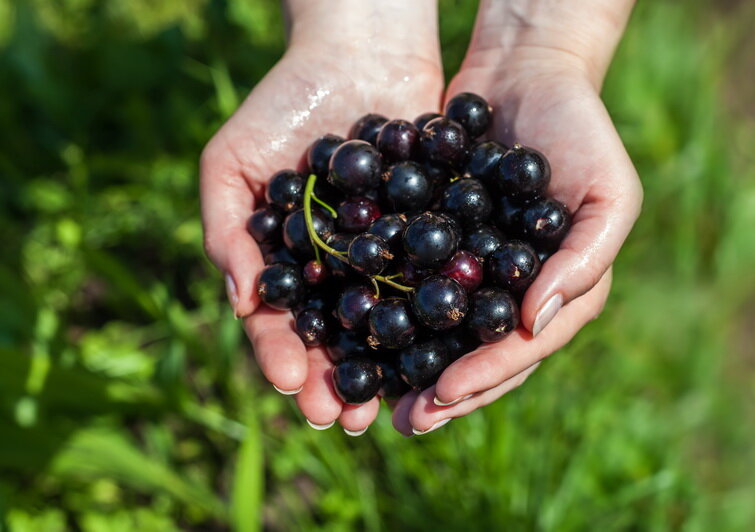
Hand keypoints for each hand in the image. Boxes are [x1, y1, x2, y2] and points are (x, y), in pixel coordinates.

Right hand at [200, 1, 442, 434]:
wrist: (358, 50)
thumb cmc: (282, 103)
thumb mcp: (233, 161)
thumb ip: (229, 232)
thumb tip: (241, 304)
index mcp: (290, 263)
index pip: (283, 323)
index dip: (282, 355)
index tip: (291, 384)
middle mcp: (341, 270)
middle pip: (338, 337)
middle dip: (338, 379)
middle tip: (343, 418)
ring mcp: (389, 257)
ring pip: (390, 325)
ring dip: (390, 367)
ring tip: (393, 405)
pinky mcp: (433, 235)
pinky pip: (434, 283)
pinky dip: (437, 318)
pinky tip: (443, 350)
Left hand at [392, 3, 641, 434]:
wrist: (525, 72)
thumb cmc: (580, 129)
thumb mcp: (607, 192)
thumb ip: (584, 260)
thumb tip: (533, 323)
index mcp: (561, 290)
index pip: (524, 348)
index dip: (486, 376)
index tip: (442, 395)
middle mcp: (516, 291)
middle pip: (481, 354)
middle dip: (445, 391)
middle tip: (405, 421)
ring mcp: (477, 269)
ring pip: (443, 331)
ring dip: (412, 366)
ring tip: (377, 396)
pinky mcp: (441, 243)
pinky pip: (415, 283)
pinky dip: (391, 310)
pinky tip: (359, 332)